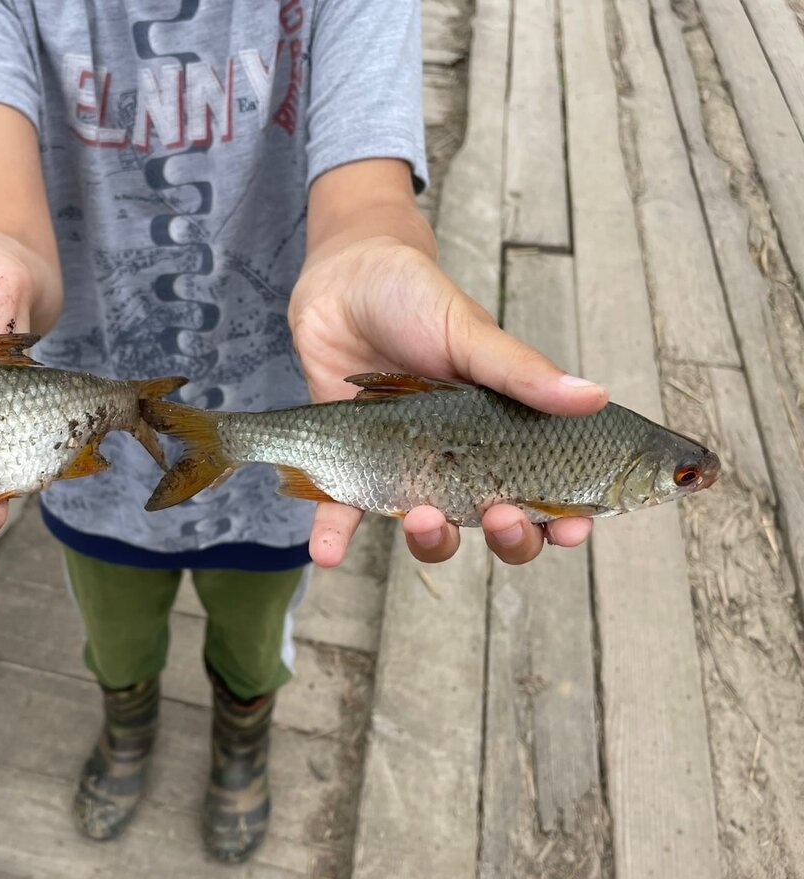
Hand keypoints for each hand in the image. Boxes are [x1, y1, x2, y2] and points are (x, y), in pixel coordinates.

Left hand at [289, 237, 607, 567]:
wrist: (343, 280)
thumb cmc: (415, 299)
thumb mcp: (470, 331)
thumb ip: (522, 372)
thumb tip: (593, 397)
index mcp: (505, 430)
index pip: (547, 490)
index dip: (564, 520)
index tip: (571, 528)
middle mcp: (461, 459)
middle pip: (496, 523)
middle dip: (506, 536)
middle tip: (499, 515)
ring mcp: (408, 466)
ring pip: (430, 529)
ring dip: (431, 539)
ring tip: (421, 517)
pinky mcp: (352, 465)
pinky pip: (344, 514)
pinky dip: (335, 537)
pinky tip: (327, 555)